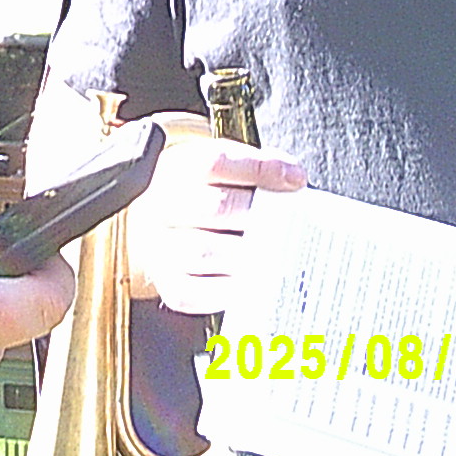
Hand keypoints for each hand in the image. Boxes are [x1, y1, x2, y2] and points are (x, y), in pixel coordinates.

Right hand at [129, 132, 306, 316]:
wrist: (174, 232)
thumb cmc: (212, 199)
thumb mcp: (229, 173)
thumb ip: (258, 173)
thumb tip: (292, 181)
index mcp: (178, 169)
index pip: (215, 162)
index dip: (258, 168)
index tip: (294, 179)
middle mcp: (162, 206)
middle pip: (212, 207)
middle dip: (257, 216)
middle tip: (289, 225)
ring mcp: (161, 248)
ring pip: (202, 251)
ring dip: (246, 255)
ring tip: (278, 257)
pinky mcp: (170, 286)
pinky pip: (194, 293)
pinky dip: (228, 291)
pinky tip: (253, 283)